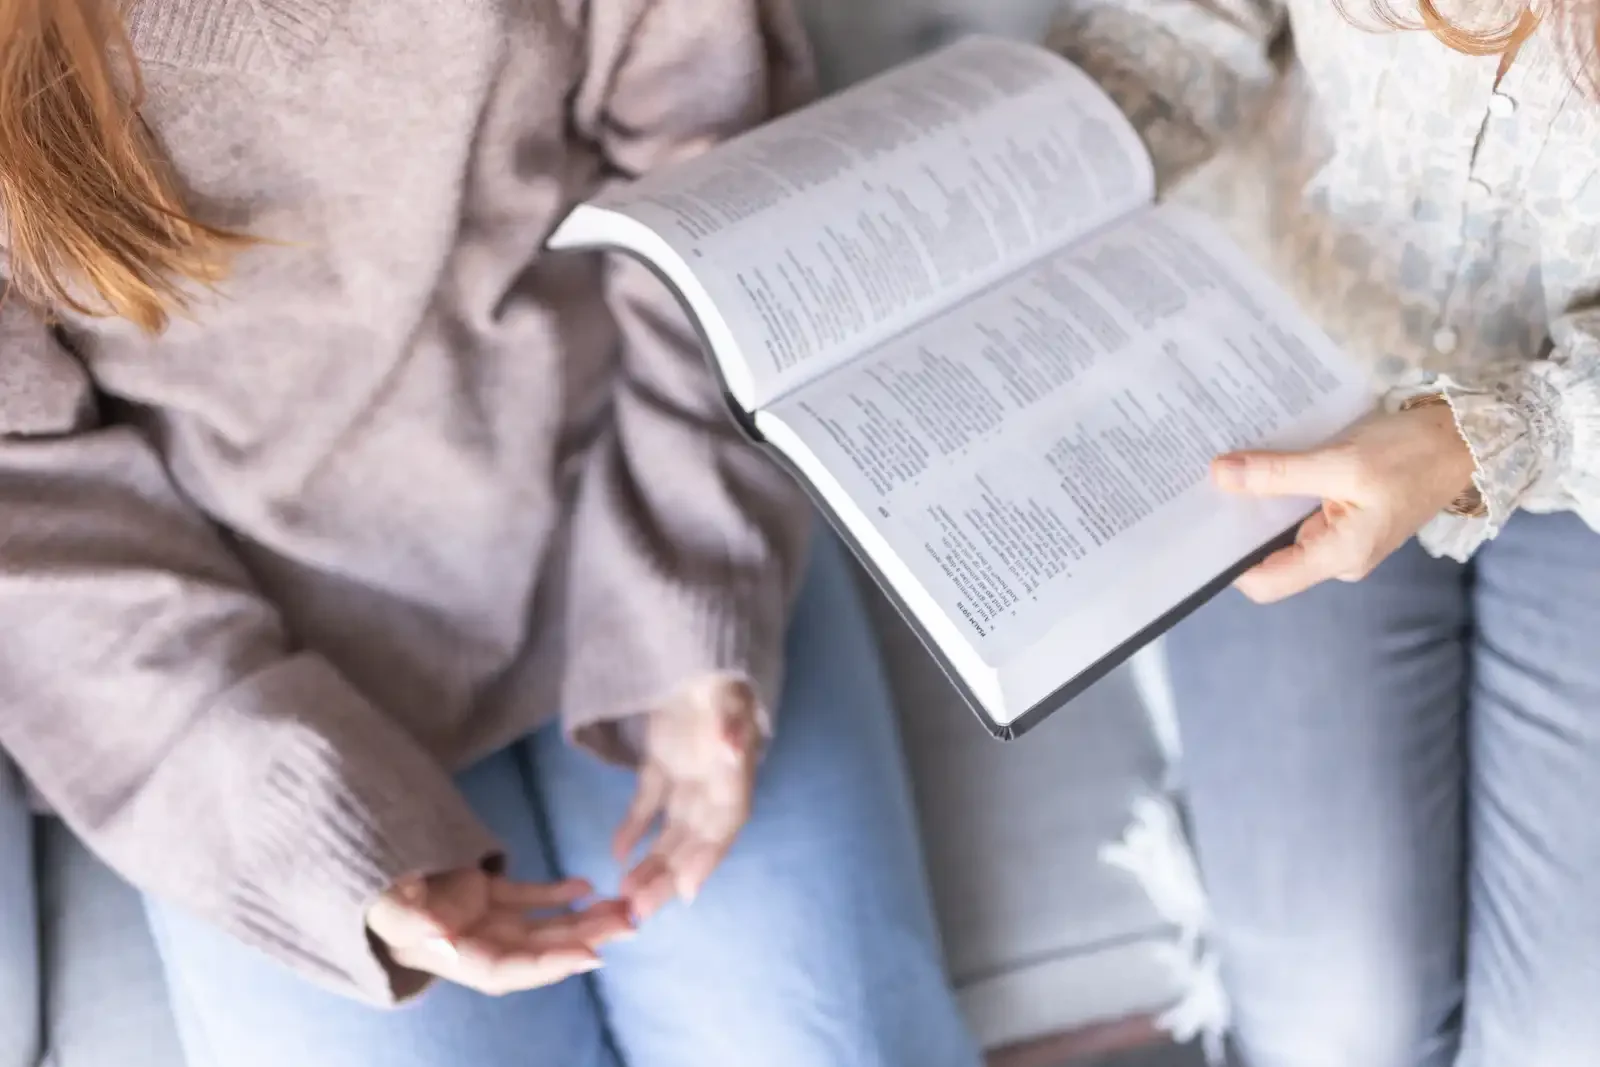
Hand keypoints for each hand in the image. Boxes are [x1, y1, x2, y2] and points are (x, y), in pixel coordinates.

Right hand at [367, 869, 633, 995]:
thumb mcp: (383, 902)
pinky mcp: (482, 893)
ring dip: (581, 918)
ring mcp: (480, 918)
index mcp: (450, 954)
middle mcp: (472, 943)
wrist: (358, 859)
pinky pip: (528, 897)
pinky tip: (586, 886)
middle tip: (630, 925)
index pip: (507, 968)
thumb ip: (409, 916)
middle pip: (537, 950)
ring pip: (541, 925)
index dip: (549, 965)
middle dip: (583, 940)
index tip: (592, 955)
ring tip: (623, 908)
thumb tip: (440, 932)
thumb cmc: (370, 884)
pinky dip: (557, 893)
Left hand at [614, 674, 762, 920]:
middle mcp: (714, 786)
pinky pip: (648, 805)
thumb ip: (729, 724)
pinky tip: (614, 854)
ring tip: (624, 895)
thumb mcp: (727, 696)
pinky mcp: (663, 765)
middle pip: (692, 841)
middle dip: (668, 877)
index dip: (706, 859)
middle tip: (639, 911)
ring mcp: (688, 778)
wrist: (695, 651)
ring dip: (651, 863)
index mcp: (736, 775)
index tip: (685, 892)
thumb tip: (731, 749)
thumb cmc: (717, 676)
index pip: (724, 827)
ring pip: (670, 832)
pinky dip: (633, 829)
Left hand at [1213, 403, 1476, 603]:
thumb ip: (1279, 474)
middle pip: (1269, 558)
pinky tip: (1257, 468)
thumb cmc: (1413, 453)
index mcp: (1340, 555)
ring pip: (1282, 532)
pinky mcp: (1346, 516)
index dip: (1227, 562)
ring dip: (1256, 506)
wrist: (1469, 439)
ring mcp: (1343, 538)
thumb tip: (1220, 477)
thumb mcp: (1341, 460)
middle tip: (1198, 493)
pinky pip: (1300, 512)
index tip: (1197, 529)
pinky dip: (1279, 493)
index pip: (1266, 582)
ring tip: (1220, 474)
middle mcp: (1339, 557)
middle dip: (1236, 528)